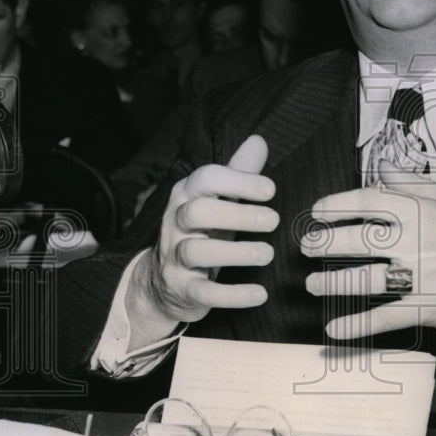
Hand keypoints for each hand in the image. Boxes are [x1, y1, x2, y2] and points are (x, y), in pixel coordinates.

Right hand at [126, 135, 277, 348]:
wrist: (162, 283)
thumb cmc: (201, 231)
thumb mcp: (217, 200)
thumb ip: (238, 172)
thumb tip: (259, 140)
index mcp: (187, 196)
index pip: (206, 179)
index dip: (238, 180)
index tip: (270, 189)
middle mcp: (176, 223)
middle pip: (197, 213)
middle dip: (236, 215)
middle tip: (273, 220)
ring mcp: (175, 257)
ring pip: (196, 251)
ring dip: (235, 253)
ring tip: (268, 254)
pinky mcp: (182, 289)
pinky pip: (203, 292)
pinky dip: (232, 295)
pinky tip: (260, 294)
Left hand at [302, 161, 435, 345]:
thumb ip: (414, 184)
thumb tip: (381, 166)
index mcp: (424, 211)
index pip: (370, 201)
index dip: (338, 205)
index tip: (318, 211)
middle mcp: (419, 241)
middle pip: (359, 239)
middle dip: (325, 242)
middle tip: (305, 246)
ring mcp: (422, 276)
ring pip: (365, 279)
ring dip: (333, 283)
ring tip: (312, 284)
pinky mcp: (427, 309)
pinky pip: (384, 317)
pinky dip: (356, 325)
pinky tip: (334, 329)